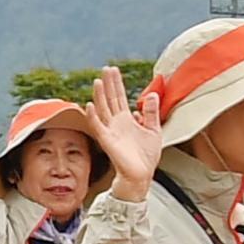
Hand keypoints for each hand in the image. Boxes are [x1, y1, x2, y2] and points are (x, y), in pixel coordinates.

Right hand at [80, 68, 160, 190]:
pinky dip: (92, 116)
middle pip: (110, 99)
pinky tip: (89, 105)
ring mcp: (110, 131)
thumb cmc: (146, 156)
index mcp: (127, 119)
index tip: (113, 70)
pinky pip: (98, 127)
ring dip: (99, 96)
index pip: (119, 97)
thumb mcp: (154, 130)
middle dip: (108, 84)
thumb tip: (152, 94)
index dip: (116, 83)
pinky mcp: (107, 141)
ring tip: (97, 82)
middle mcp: (116, 123)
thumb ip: (151, 112)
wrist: (142, 175)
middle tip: (105, 69)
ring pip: (102, 110)